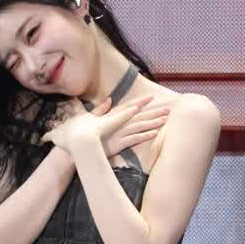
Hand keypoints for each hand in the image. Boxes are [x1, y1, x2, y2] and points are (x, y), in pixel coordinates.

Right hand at [40, 94, 168, 155]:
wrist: (76, 146)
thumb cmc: (81, 134)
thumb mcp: (89, 118)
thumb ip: (100, 110)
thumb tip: (108, 101)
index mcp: (111, 116)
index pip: (129, 106)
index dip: (141, 102)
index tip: (152, 96)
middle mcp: (116, 122)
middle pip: (139, 115)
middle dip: (154, 110)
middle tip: (169, 107)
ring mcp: (118, 132)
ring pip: (139, 125)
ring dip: (153, 122)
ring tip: (166, 119)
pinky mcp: (118, 143)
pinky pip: (134, 139)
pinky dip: (144, 136)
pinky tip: (155, 133)